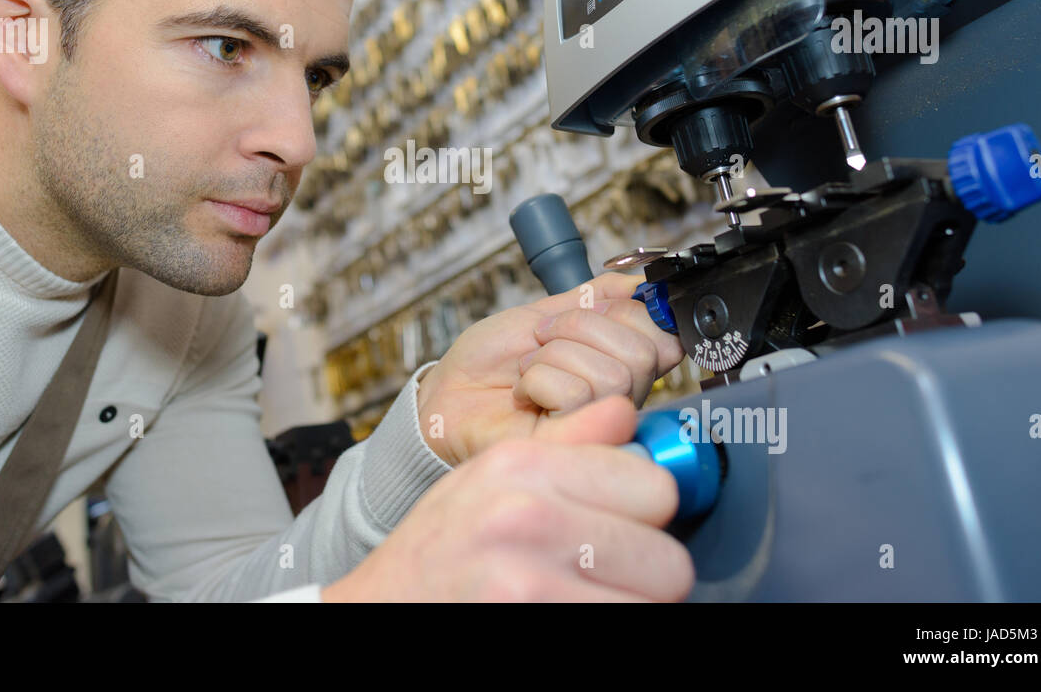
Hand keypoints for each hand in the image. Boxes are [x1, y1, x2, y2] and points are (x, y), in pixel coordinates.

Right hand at [322, 397, 693, 601]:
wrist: (374, 610)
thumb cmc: (438, 550)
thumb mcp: (489, 476)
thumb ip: (566, 441)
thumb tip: (626, 409)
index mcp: (523, 467)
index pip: (655, 486)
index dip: (645, 512)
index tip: (625, 524)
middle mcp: (528, 518)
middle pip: (666, 556)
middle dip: (646, 572)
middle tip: (608, 575)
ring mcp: (530, 583)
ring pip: (654, 604)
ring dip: (631, 605)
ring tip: (588, 596)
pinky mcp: (535, 624)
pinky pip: (622, 630)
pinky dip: (609, 627)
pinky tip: (568, 612)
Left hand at [415, 272, 683, 465]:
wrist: (448, 393)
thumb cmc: (492, 359)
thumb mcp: (547, 310)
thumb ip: (599, 296)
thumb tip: (644, 284)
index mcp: (624, 367)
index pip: (666, 334)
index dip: (624, 313)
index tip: (583, 311)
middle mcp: (622, 400)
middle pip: (642, 353)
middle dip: (579, 328)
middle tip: (542, 339)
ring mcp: (599, 426)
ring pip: (611, 374)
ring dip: (552, 356)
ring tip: (528, 368)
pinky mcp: (572, 447)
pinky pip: (578, 396)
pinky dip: (539, 379)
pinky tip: (523, 393)